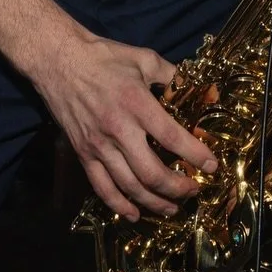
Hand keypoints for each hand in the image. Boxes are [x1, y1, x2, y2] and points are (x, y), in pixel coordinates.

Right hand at [32, 29, 218, 221]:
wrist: (58, 61)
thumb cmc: (104, 57)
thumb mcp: (143, 58)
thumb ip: (172, 76)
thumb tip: (200, 88)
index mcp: (137, 103)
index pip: (172, 137)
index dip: (195, 155)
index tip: (212, 166)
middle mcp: (119, 130)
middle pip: (152, 173)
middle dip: (177, 188)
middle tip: (193, 190)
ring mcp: (99, 146)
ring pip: (130, 186)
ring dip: (155, 202)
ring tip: (172, 208)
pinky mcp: (83, 154)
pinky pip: (102, 188)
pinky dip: (120, 206)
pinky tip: (135, 214)